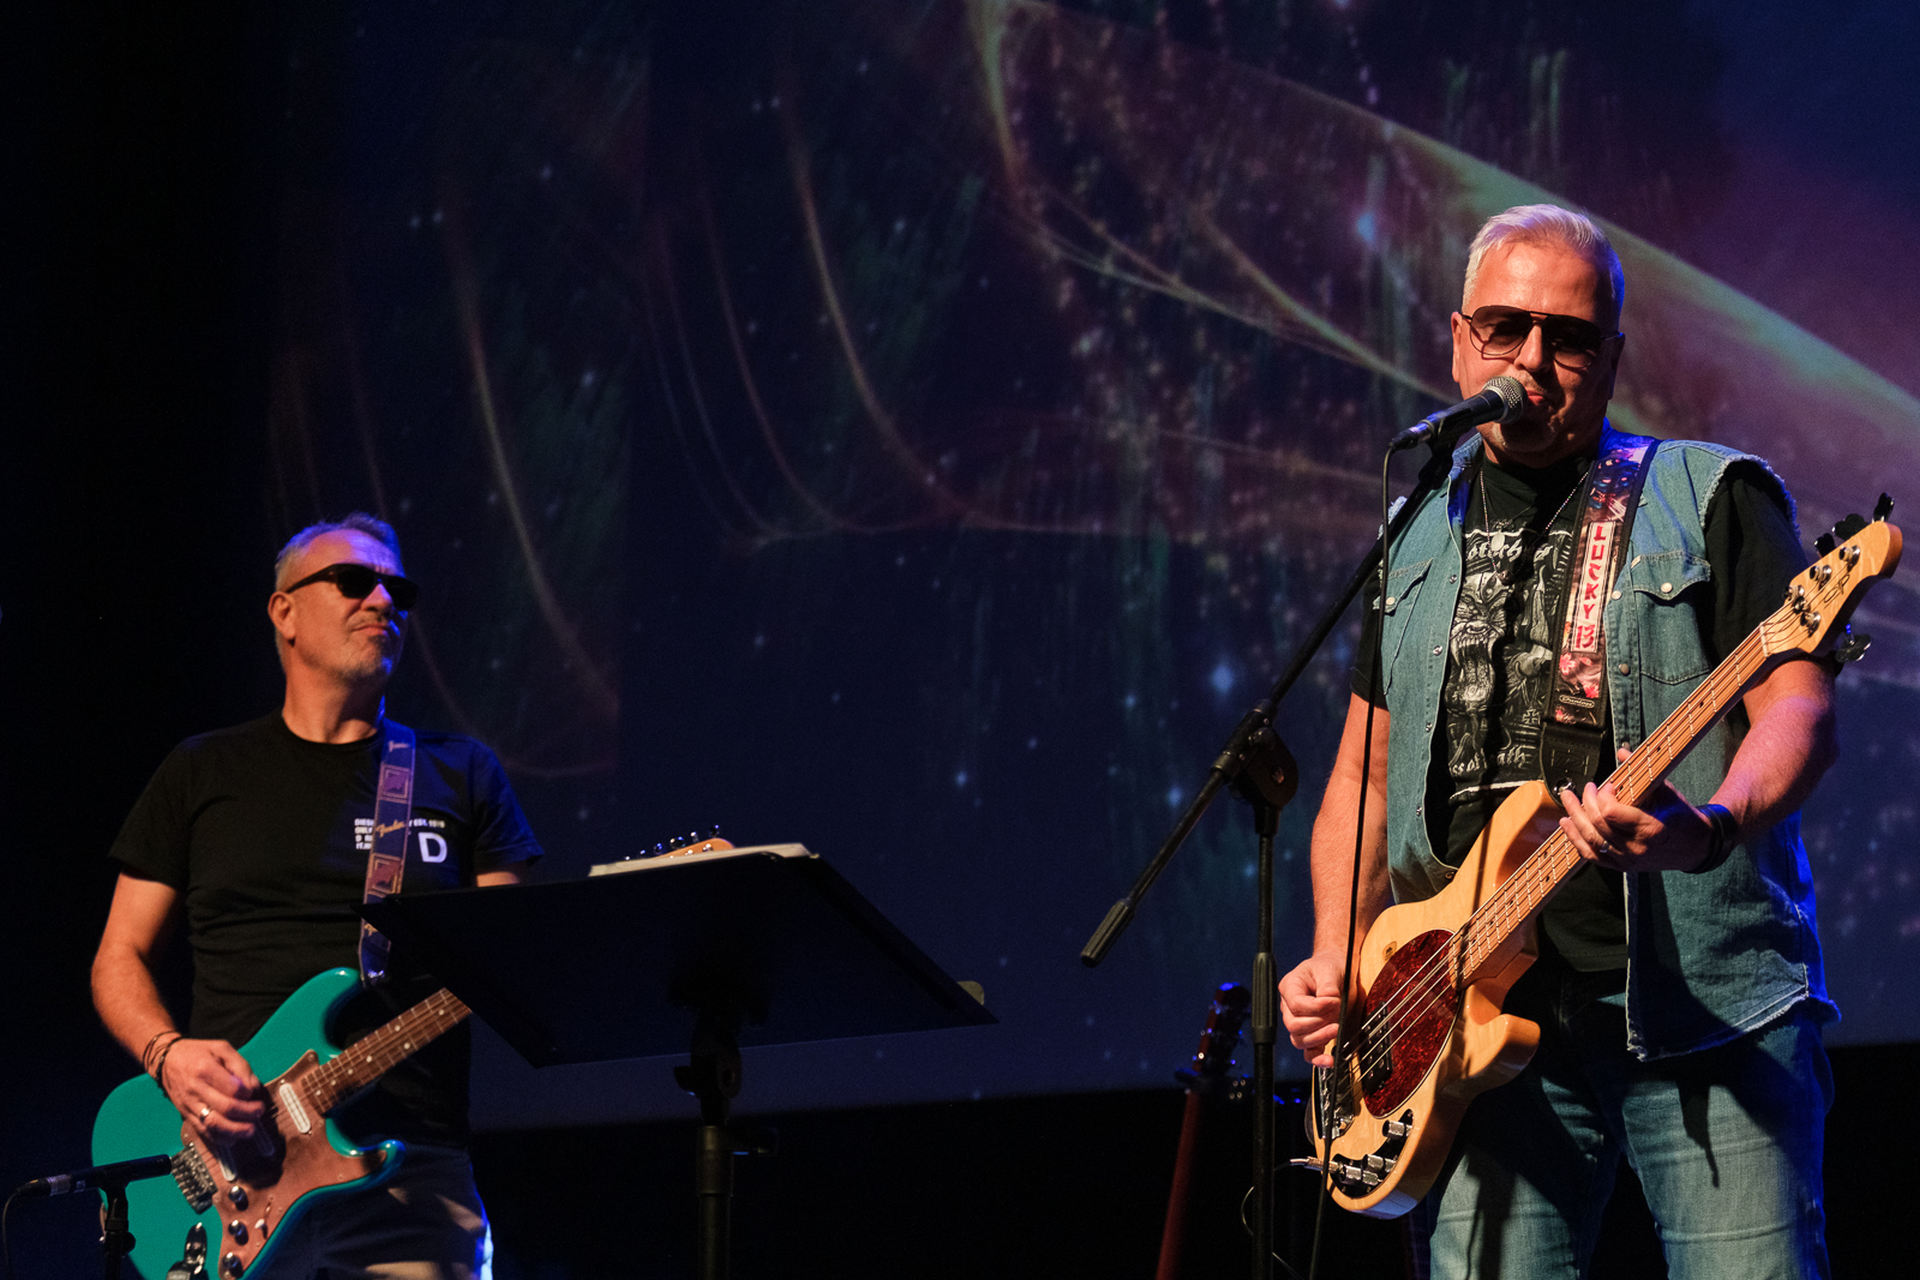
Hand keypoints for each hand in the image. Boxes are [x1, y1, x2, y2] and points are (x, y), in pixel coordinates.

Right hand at [161, 1038, 265, 1144]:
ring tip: (250, 1130)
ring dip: (235, 1130)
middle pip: (225, 1108)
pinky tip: (233, 1137)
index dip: (248, 1093)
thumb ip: (240, 1065)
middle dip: (247, 1113)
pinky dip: (219, 1138)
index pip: (233, 1088)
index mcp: (206, 1069)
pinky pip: (203, 1131)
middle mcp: (196, 1089)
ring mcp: (189, 1104)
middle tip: (259, 1111)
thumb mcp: (222, 1048)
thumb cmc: (198, 1053)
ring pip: (213, 1124)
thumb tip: (253, 1087)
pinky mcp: (186, 1115)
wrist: (167, 1061)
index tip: (254, 1092)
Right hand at [1279, 952, 1348, 1068]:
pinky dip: (1318, 1059)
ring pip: (1299, 1040)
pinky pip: (1309, 1052)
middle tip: (1335, 1017)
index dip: (1316, 1007)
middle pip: (1293, 1025)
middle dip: (1317, 1024)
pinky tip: (1329, 1060)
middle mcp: (1289, 1007)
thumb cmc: (1329, 967)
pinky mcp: (1312, 1034)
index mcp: (1290, 987)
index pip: (1296, 1005)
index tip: (1333, 1001)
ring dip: (1319, 1038)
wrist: (1335, 970)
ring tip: (1336, 1029)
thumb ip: (1328, 987)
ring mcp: (1299, 1022)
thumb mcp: (1329, 970)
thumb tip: (1330, 1003)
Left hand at [1557, 745, 1718, 873]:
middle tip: (1587, 788)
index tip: (1609, 785)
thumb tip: (1622, 751)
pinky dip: (1576, 839)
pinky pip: (1592, 856)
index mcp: (1650, 829)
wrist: (1695, 847)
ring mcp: (1627, 861)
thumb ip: (1643, 773)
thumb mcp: (1667, 792)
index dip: (1604, 797)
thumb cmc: (1681, 817)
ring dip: (1574, 819)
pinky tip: (1567, 824)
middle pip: (1598, 825)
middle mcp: (1636, 849)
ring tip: (1568, 800)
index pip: (1611, 813)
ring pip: (1591, 841)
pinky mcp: (1622, 867)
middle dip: (1586, 803)